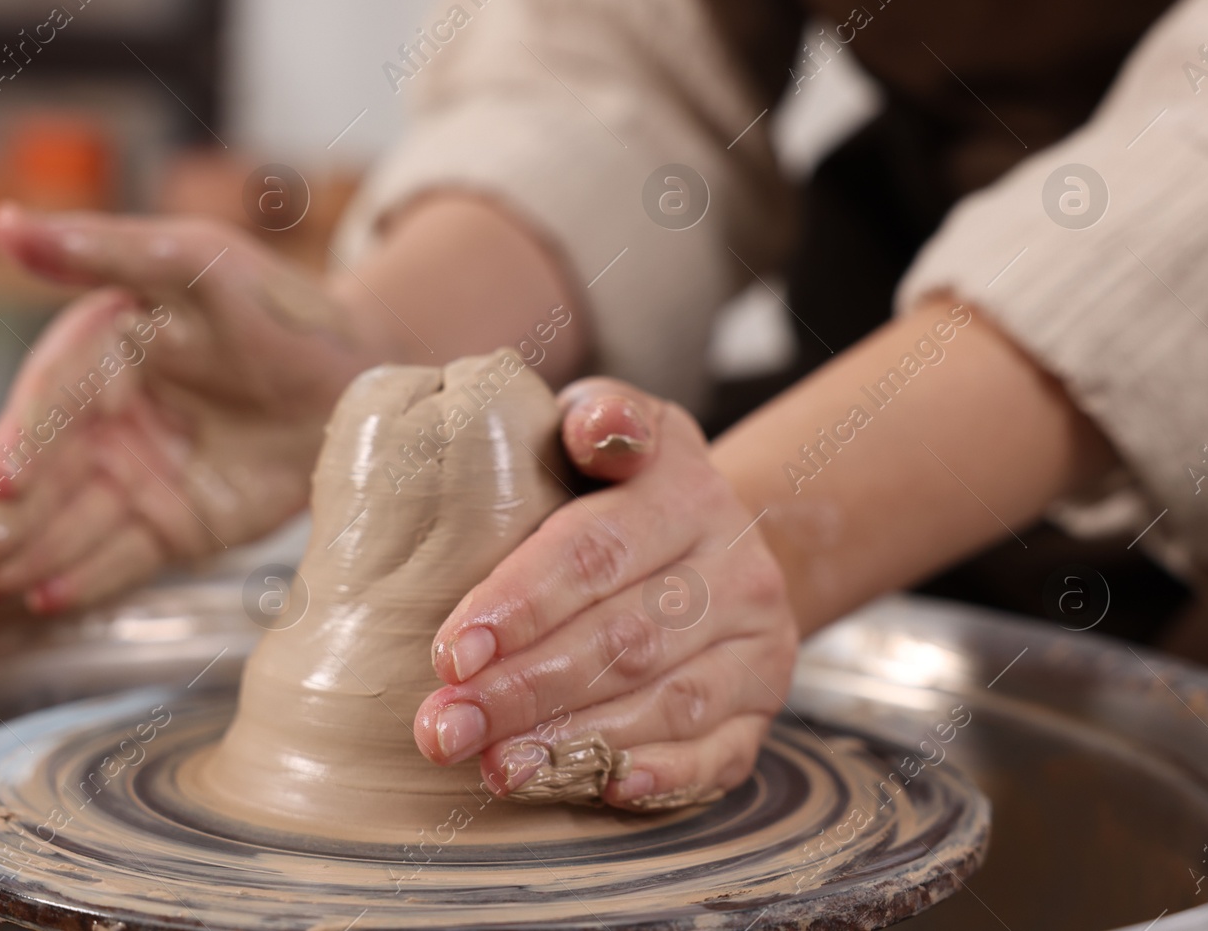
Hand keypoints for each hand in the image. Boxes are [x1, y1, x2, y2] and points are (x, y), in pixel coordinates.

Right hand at [0, 202, 393, 611]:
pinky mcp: (167, 526)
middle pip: (46, 473)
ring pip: (69, 522)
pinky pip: (117, 559)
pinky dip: (82, 582)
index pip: (49, 401)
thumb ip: (102, 249)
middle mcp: (103, 420)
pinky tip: (49, 601)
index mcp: (98, 353)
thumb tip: (3, 222)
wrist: (356, 380)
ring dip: (28, 555)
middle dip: (11, 514)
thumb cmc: (278, 306)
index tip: (3, 480)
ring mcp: (133, 478)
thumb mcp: (196, 261)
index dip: (24, 442)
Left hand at [413, 379, 797, 810]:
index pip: (595, 552)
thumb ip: (600, 416)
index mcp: (685, 494)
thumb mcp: (620, 424)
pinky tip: (604, 791)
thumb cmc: (631, 485)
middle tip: (444, 727)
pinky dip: (663, 776)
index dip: (520, 605)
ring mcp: (757, 645)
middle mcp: (735, 571)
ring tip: (495, 767)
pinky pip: (720, 753)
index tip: (449, 652)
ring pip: (668, 702)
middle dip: (525, 690)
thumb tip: (593, 428)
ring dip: (577, 743)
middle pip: (623, 638)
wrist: (724, 538)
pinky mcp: (763, 706)